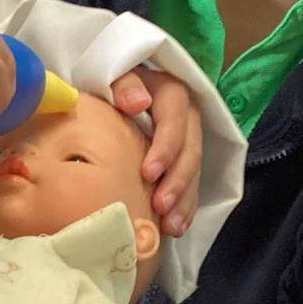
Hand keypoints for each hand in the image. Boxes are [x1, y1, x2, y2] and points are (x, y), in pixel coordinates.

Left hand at [112, 68, 201, 236]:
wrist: (110, 95)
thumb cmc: (108, 86)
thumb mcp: (114, 76)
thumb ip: (124, 85)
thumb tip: (137, 103)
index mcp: (170, 93)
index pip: (175, 119)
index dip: (166, 148)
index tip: (148, 173)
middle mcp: (185, 117)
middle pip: (190, 150)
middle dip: (177, 181)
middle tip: (159, 207)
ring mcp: (187, 140)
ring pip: (194, 171)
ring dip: (184, 200)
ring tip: (171, 226)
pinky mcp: (182, 159)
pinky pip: (191, 184)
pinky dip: (184, 206)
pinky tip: (175, 227)